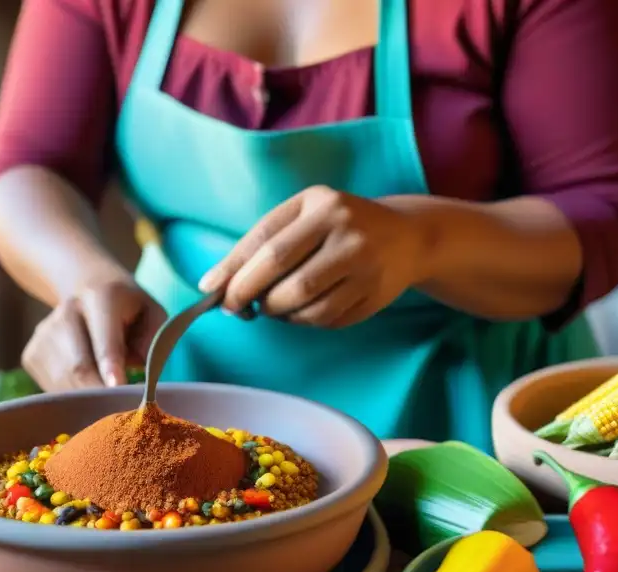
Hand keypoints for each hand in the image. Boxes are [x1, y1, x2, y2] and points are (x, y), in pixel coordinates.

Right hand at [22, 281, 165, 391]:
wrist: (84, 287)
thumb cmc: (127, 309)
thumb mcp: (151, 313)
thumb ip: (154, 341)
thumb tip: (144, 375)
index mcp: (100, 297)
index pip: (103, 337)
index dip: (109, 365)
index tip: (117, 389)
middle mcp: (66, 312)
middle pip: (78, 366)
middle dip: (100, 395)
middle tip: (121, 414)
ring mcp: (43, 333)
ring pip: (63, 382)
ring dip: (88, 400)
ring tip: (108, 401)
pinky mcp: (31, 355)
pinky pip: (53, 389)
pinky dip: (73, 398)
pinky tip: (88, 388)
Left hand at [198, 186, 429, 327]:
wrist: (406, 236)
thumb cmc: (338, 224)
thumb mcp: (302, 215)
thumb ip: (260, 242)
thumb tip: (214, 284)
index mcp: (322, 206)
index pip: (268, 246)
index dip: (235, 273)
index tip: (211, 291)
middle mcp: (347, 234)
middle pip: (288, 282)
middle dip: (253, 298)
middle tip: (238, 306)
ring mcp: (365, 267)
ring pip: (306, 306)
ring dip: (279, 313)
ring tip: (273, 304)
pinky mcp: (374, 295)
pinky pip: (326, 319)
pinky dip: (303, 320)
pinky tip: (301, 309)